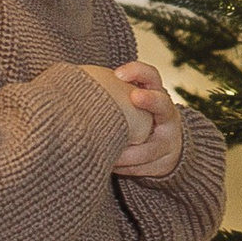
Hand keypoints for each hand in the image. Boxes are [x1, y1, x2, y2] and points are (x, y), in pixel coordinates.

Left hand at [103, 60, 184, 182]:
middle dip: (149, 100)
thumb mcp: (131, 103)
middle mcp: (166, 114)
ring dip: (128, 152)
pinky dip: (126, 168)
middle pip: (162, 105)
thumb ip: (114, 94)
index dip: (137, 72)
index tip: (118, 75)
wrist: (167, 145)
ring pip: (150, 148)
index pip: (151, 75)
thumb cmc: (137, 118)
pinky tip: (111, 166)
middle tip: (135, 97)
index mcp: (155, 94)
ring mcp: (169, 139)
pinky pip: (144, 167)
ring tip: (110, 154)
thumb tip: (72, 84)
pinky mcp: (165, 162)